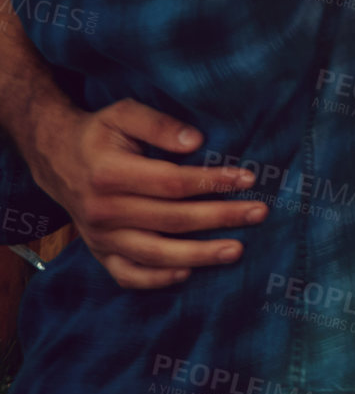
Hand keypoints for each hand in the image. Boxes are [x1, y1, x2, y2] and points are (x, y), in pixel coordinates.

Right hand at [27, 99, 263, 288]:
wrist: (56, 158)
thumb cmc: (99, 134)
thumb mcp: (124, 114)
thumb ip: (159, 124)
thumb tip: (196, 141)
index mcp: (109, 174)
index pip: (172, 183)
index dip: (212, 182)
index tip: (247, 178)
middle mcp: (103, 210)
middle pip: (172, 220)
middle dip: (220, 217)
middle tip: (259, 213)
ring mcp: (100, 236)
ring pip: (155, 253)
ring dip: (199, 255)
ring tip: (237, 251)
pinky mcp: (99, 252)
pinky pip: (128, 274)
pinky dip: (157, 280)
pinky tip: (188, 274)